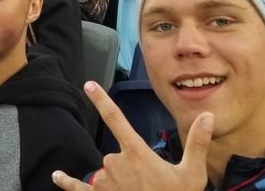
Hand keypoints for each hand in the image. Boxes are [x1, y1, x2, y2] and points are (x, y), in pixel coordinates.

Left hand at [51, 81, 213, 190]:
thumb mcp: (192, 173)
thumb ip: (197, 143)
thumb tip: (207, 116)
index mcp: (136, 153)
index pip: (116, 118)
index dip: (101, 100)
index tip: (88, 85)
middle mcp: (115, 163)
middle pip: (116, 154)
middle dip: (131, 167)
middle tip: (150, 184)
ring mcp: (104, 181)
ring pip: (106, 172)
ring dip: (119, 181)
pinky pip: (78, 187)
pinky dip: (67, 182)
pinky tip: (57, 176)